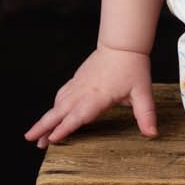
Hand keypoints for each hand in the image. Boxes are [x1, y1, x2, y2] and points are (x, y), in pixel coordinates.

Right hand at [25, 44, 158, 149]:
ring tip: (38, 135)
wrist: (122, 44)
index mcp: (97, 96)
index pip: (77, 116)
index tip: (51, 140)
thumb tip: (153, 134)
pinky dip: (54, 107)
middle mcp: (83, 91)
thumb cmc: (133, 67)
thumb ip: (146, 115)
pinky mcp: (77, 80)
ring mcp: (78, 85)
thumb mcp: (143, 92)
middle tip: (32, 141)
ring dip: (46, 119)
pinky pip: (61, 95)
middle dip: (44, 127)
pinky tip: (52, 114)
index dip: (64, 129)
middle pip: (59, 112)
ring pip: (57, 104)